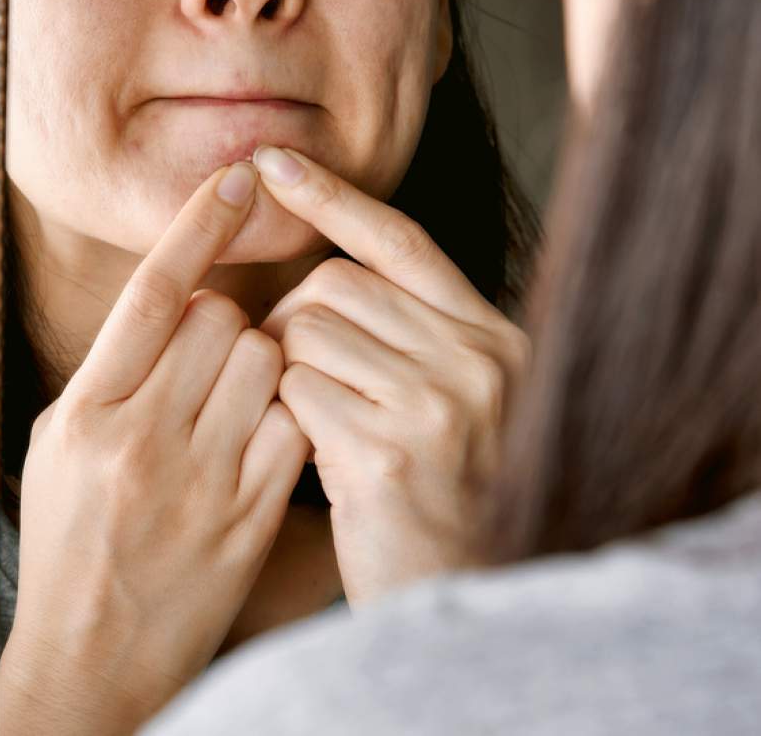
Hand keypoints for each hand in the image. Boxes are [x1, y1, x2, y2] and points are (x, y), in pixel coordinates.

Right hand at [0, 163, 311, 734]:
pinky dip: (288, 410)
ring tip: (231, 398)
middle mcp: (142, 437)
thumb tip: (163, 301)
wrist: (92, 658)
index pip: (153, 294)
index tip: (236, 180)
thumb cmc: (69, 546)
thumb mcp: (55, 448)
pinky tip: (263, 431)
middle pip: (220, 319)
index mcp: (86, 413)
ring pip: (265, 361)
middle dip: (222, 319)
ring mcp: (200, 478)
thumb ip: (106, 373)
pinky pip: (292, 423)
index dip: (198, 227)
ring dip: (260, 361)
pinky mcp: (248, 515)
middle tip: (207, 354)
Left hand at [253, 146, 530, 601]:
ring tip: (313, 425)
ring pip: (305, 333)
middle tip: (289, 376)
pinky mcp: (392, 451)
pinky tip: (316, 457)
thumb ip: (408, 339)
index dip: (333, 197)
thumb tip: (318, 283)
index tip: (273, 162)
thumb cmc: (442, 504)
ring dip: (284, 374)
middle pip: (334, 285)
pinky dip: (284, 416)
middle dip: (288, 322)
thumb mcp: (448, 407)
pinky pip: (295, 391)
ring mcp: (440, 403)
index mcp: (494, 338)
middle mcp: (478, 358)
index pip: (402, 241)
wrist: (466, 603)